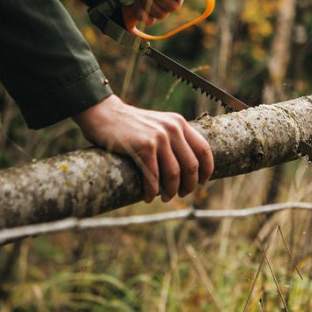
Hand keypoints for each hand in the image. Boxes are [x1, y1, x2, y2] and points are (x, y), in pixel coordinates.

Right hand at [72, 95, 213, 201]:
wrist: (105, 114)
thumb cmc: (131, 125)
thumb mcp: (159, 125)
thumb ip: (173, 139)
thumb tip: (189, 167)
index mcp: (179, 123)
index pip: (204, 149)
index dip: (207, 169)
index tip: (204, 182)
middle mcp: (172, 128)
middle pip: (191, 165)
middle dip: (189, 185)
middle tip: (182, 194)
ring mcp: (158, 137)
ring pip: (174, 174)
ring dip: (171, 191)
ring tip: (166, 197)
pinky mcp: (144, 146)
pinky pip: (153, 176)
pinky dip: (152, 191)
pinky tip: (148, 197)